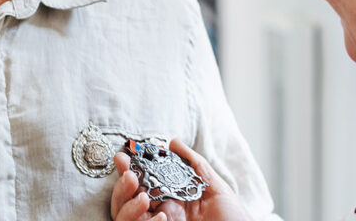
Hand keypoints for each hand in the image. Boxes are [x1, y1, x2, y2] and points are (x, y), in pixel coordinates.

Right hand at [110, 138, 253, 220]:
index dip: (128, 170)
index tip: (123, 156)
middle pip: (124, 202)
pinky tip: (161, 216)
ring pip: (124, 218)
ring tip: (143, 197)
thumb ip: (194, 165)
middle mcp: (160, 213)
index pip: (141, 183)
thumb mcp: (215, 187)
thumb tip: (173, 142)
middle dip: (121, 187)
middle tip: (130, 176)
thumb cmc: (233, 217)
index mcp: (170, 198)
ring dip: (128, 206)